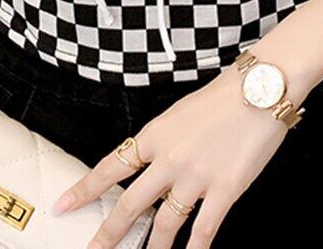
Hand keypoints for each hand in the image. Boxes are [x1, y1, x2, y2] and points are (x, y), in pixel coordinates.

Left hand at [50, 63, 305, 248]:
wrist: (260, 87)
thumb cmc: (224, 96)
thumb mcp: (182, 113)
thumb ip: (166, 141)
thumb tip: (155, 166)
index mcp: (155, 134)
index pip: (111, 166)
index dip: (84, 188)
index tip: (62, 205)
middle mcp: (169, 159)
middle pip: (130, 204)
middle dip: (108, 233)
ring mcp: (196, 177)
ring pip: (164, 224)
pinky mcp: (224, 190)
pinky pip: (204, 230)